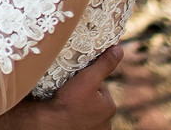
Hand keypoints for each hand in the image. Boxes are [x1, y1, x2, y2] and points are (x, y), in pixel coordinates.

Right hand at [5, 46, 120, 129]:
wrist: (51, 124)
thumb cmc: (69, 101)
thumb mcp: (88, 78)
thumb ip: (103, 64)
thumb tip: (119, 49)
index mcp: (110, 107)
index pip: (100, 87)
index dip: (88, 80)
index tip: (75, 80)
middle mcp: (106, 122)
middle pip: (94, 99)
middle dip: (84, 94)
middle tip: (68, 90)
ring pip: (87, 110)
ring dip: (79, 105)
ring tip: (65, 101)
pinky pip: (80, 121)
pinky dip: (75, 116)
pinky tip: (65, 112)